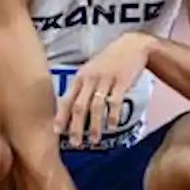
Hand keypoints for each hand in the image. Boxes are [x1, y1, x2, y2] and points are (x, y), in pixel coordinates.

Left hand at [56, 33, 152, 147]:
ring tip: (94, 141)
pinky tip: (111, 127)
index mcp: (80, 76)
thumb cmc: (110, 61)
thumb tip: (71, 110)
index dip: (61, 117)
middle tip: (75, 144)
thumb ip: (82, 87)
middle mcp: (90, 78)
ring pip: (96, 107)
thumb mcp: (91, 70)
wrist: (133, 45)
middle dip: (76, 127)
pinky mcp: (121, 81)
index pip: (67, 99)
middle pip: (79, 106)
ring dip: (94, 126)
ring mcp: (105, 80)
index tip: (57, 132)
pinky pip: (114, 102)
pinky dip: (112, 116)